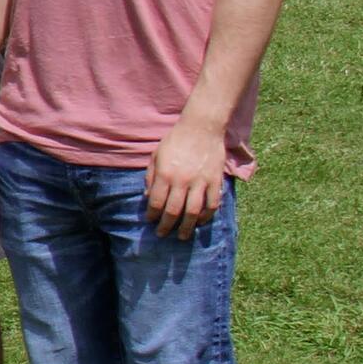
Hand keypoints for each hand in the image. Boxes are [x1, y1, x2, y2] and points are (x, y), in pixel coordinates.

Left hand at [145, 117, 228, 238]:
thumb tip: (146, 198)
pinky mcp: (215, 180)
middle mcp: (182, 180)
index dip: (152, 215)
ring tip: (182, 236)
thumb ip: (150, 177)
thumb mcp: (156, 156)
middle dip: (167, 226)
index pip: (156, 202)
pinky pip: (212, 203)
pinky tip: (200, 222)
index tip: (150, 221)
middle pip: (174, 210)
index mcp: (165, 174)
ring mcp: (201, 181)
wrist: (201, 128)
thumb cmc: (175, 141)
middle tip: (163, 234)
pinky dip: (206, 216)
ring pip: (193, 211)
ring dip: (187, 226)